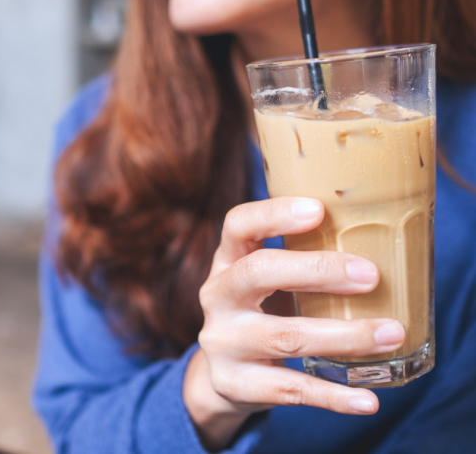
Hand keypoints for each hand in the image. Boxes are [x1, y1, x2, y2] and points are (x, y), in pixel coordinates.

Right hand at [183, 197, 404, 450]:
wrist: (223, 373)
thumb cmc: (261, 310)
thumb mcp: (268, 279)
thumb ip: (301, 258)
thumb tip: (380, 239)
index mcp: (228, 259)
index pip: (238, 224)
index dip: (273, 213)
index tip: (318, 210)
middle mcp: (218, 295)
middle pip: (257, 272)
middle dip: (316, 271)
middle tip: (371, 275)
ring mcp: (222, 341)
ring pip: (283, 335)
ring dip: (343, 335)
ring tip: (390, 333)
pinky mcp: (235, 383)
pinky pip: (289, 389)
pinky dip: (333, 395)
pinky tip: (368, 399)